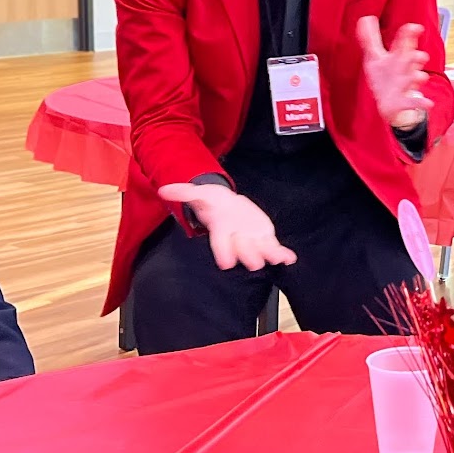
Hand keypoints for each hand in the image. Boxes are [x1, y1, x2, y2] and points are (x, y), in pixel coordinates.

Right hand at [158, 183, 295, 270]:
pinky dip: (282, 255)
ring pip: (260, 251)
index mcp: (221, 232)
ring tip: (277, 258)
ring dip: (268, 255)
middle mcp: (237, 240)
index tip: (225, 263)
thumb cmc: (213, 204)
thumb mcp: (200, 194)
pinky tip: (289, 259)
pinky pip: (274, 248)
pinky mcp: (265, 239)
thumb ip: (184, 193)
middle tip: (254, 262)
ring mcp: (252, 241)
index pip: (220, 245)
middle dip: (248, 255)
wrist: (228, 207)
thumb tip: (163, 190)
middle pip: (242, 251)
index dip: (223, 253)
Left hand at [357, 15, 431, 129]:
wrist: (390, 104)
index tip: (415, 27)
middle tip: (421, 55)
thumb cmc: (385, 77)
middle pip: (411, 59)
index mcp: (398, 57)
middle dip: (416, 56)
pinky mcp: (406, 102)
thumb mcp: (375, 57)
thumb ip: (370, 39)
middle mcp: (405, 69)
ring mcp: (407, 85)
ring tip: (420, 77)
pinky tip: (427, 102)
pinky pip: (416, 102)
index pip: (403, 42)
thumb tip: (364, 18)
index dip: (409, 34)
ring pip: (415, 79)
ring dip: (418, 77)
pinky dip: (422, 102)